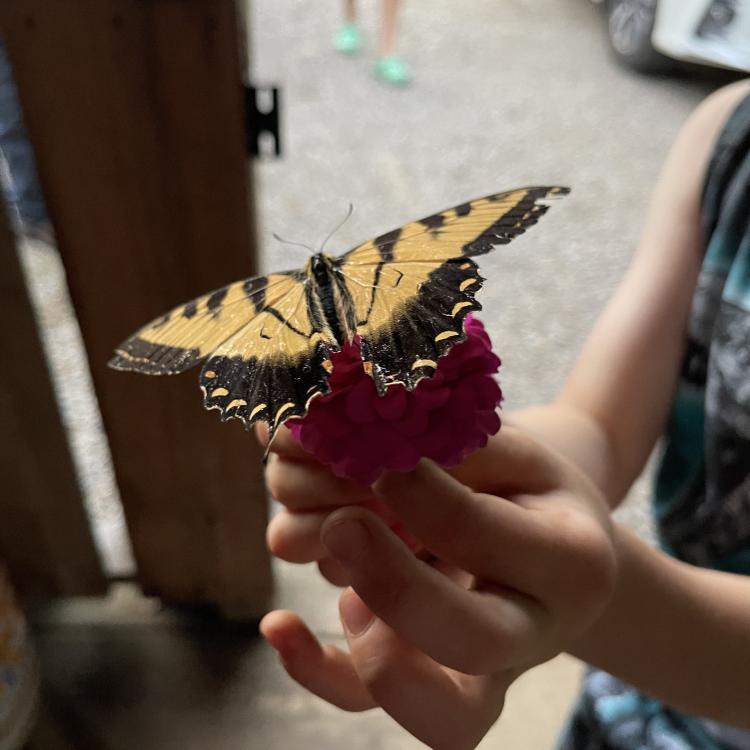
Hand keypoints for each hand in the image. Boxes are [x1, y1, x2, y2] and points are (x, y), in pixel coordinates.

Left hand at [258, 425, 617, 749]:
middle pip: (471, 639)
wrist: (551, 546)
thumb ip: (448, 446)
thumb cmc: (524, 489)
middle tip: (343, 523)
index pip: (488, 534)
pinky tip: (279, 624)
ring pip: (434, 706)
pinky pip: (371, 703)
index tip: (374, 450)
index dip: (420, 493)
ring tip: (339, 547)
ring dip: (361, 632)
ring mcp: (484, 670)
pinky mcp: (431, 678)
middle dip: (396, 584)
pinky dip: (319, 672)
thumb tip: (343, 429)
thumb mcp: (510, 451)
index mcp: (571, 561)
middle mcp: (533, 631)